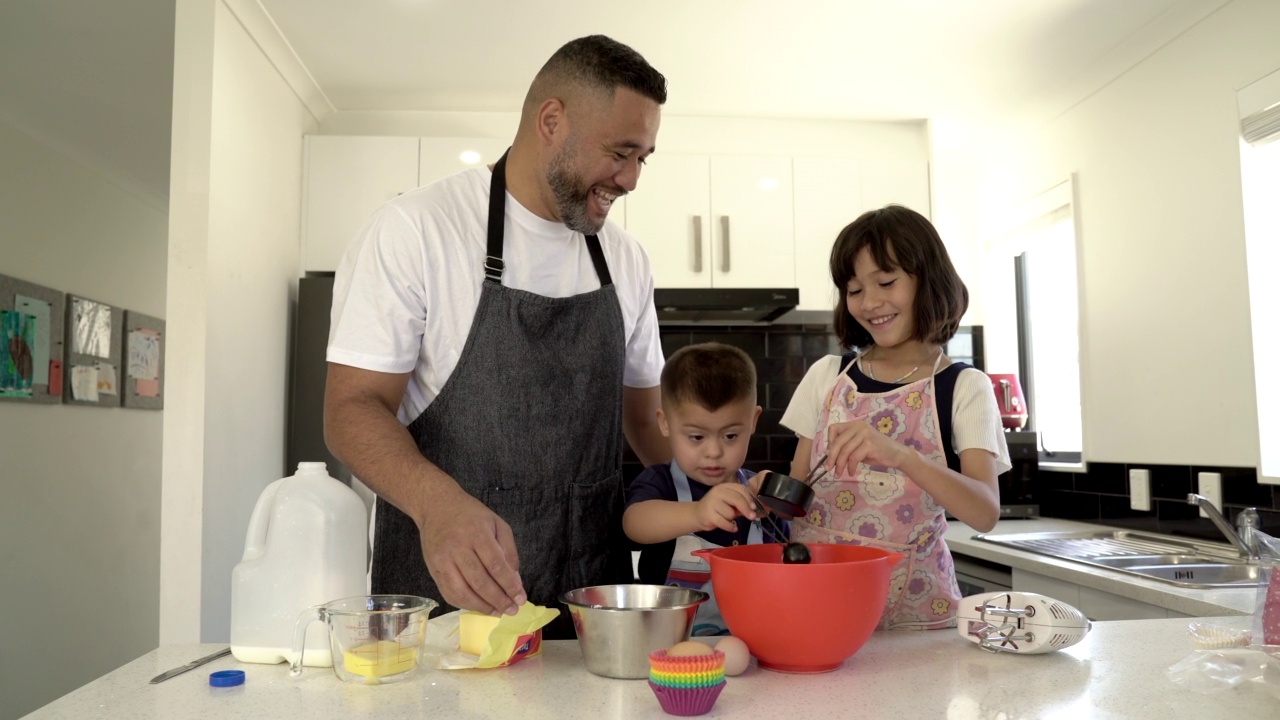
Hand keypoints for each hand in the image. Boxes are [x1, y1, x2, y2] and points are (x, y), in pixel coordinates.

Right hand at [418, 486, 525, 615]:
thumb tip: (515, 582)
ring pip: (462, 591)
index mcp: (477, 533)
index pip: (495, 565)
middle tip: (512, 610)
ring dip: (482, 607)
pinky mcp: (433, 569)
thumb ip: (509, 551)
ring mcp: (442, 560)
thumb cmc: (471, 515)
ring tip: (497, 612)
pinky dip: (464, 604)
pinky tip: (479, 607)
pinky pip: (449, 593)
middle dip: (498, 600)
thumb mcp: (497, 524)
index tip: (520, 599)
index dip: (509, 585)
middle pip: (480, 581)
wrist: (436, 506)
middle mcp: (458, 548)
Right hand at [693, 482, 758, 532]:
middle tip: (752, 516)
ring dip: (732, 519)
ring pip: (731, 513)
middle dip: (746, 509)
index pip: (740, 489)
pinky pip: (726, 523)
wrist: (697, 514)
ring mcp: (712, 503)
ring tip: (726, 518)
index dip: (749, 498)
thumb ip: (739, 502)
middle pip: (737, 499)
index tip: (754, 507)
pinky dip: (731, 527)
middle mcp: (717, 492)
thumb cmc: (716, 508)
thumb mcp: (728, 501)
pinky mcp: (709, 515)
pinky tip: (732, 527)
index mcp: (724, 487)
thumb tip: (752, 509)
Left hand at [825, 419, 914, 477]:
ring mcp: (864, 434)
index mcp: (854, 425)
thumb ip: (845, 447)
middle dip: (831, 457)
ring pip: (845, 451)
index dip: (829, 442)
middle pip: (838, 442)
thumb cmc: (876, 451)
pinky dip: (851, 467)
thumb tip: (828, 454)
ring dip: (840, 465)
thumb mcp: (858, 446)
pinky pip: (854, 457)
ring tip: (838, 474)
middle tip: (828, 469)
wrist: (896, 454)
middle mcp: (858, 426)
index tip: (829, 455)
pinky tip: (852, 472)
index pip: (834, 428)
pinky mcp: (869, 444)